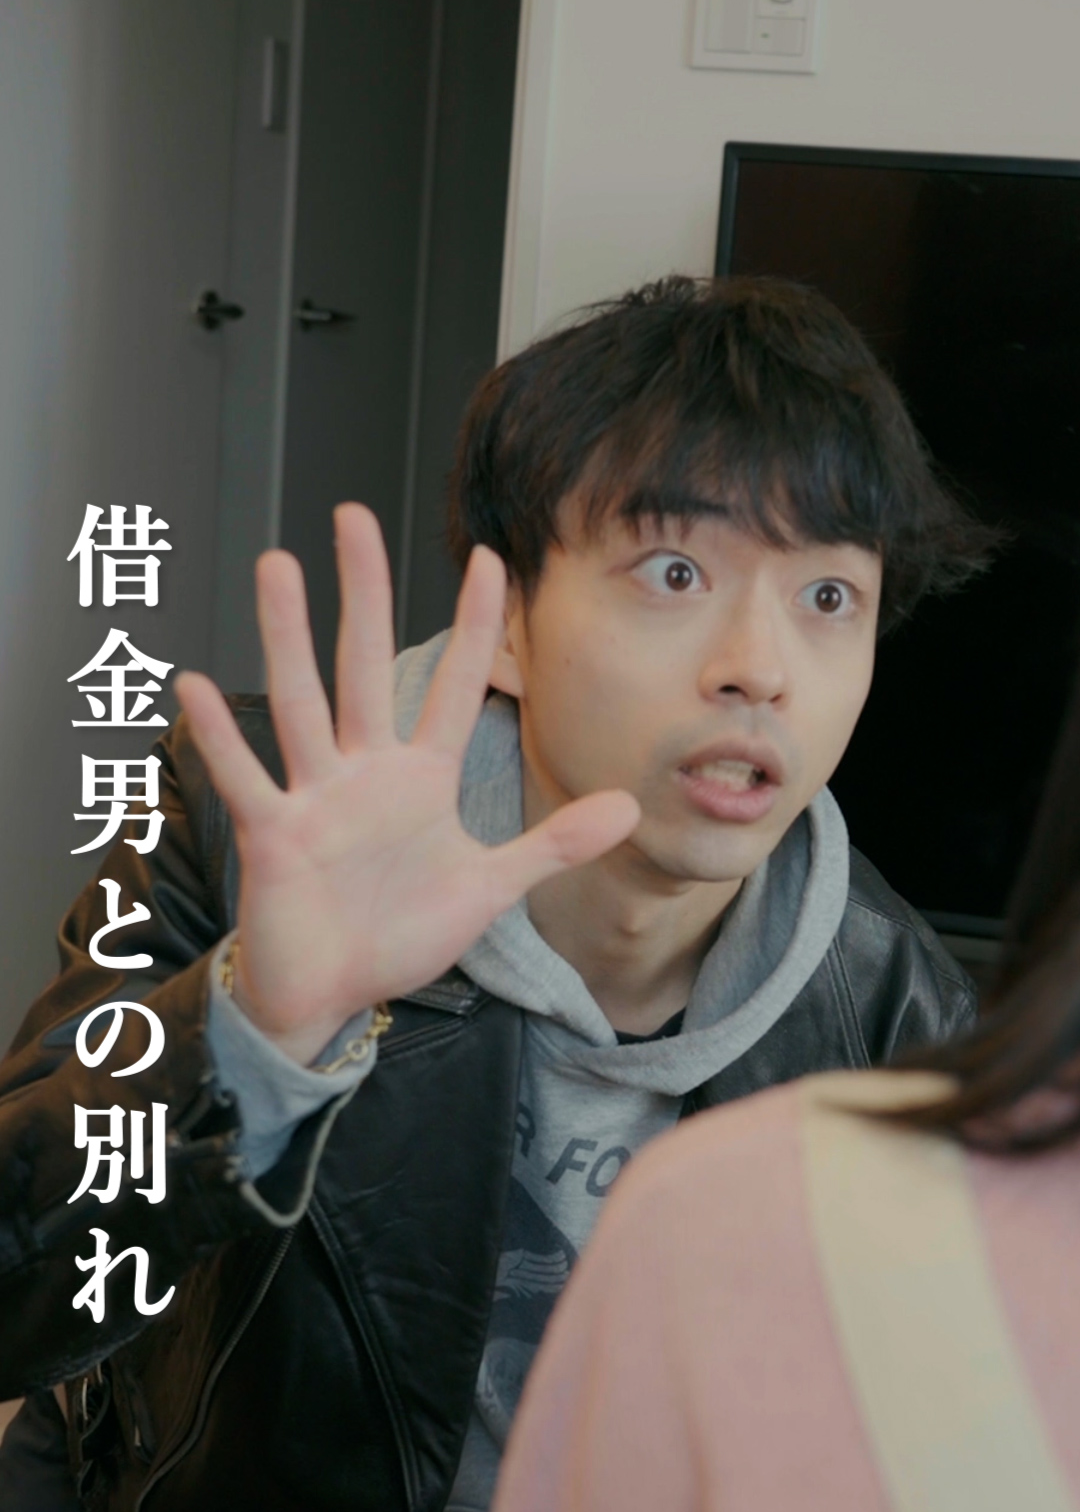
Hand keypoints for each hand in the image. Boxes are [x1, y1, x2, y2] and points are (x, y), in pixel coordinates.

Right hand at [174, 505, 638, 1064]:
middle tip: (354, 515)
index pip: (453, 685)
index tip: (491, 561)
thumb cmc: (398, 936)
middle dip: (362, 592)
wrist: (333, 995)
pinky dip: (222, 736)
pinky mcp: (275, 835)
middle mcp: (365, 772)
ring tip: (277, 565)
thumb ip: (551, 845)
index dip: (476, 626)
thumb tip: (627, 807)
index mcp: (419, 779)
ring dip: (287, 636)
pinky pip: (247, 777)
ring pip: (302, 702)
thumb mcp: (488, 888)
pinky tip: (198, 686)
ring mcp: (316, 797)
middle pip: (364, 665)